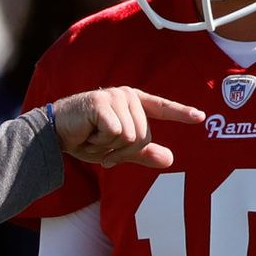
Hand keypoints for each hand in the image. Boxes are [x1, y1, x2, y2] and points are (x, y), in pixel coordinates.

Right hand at [51, 87, 204, 168]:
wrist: (53, 134)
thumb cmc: (85, 138)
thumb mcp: (117, 150)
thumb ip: (143, 153)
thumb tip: (171, 160)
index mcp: (133, 103)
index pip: (162, 108)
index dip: (181, 114)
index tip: (201, 117)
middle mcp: (127, 96)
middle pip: (143, 136)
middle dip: (121, 150)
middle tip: (101, 144)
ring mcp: (115, 97)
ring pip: (130, 137)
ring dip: (109, 147)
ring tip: (93, 137)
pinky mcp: (102, 103)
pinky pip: (115, 133)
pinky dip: (100, 142)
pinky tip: (87, 134)